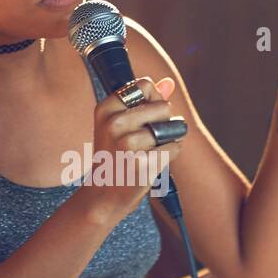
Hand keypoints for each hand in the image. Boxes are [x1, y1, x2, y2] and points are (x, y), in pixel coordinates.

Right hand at [85, 76, 185, 220]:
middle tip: (145, 140)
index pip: (145, 85)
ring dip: (168, 140)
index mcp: (106, 108)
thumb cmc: (115, 156)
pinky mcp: (142, 163)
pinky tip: (152, 162)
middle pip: (163, 106)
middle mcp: (114, 123)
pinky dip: (170, 155)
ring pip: (171, 128)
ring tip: (148, 152)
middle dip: (163, 122)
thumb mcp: (120, 125)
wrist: (103, 195)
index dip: (153, 101)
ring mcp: (127, 144)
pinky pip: (174, 148)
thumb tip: (169, 82)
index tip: (142, 119)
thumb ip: (146, 101)